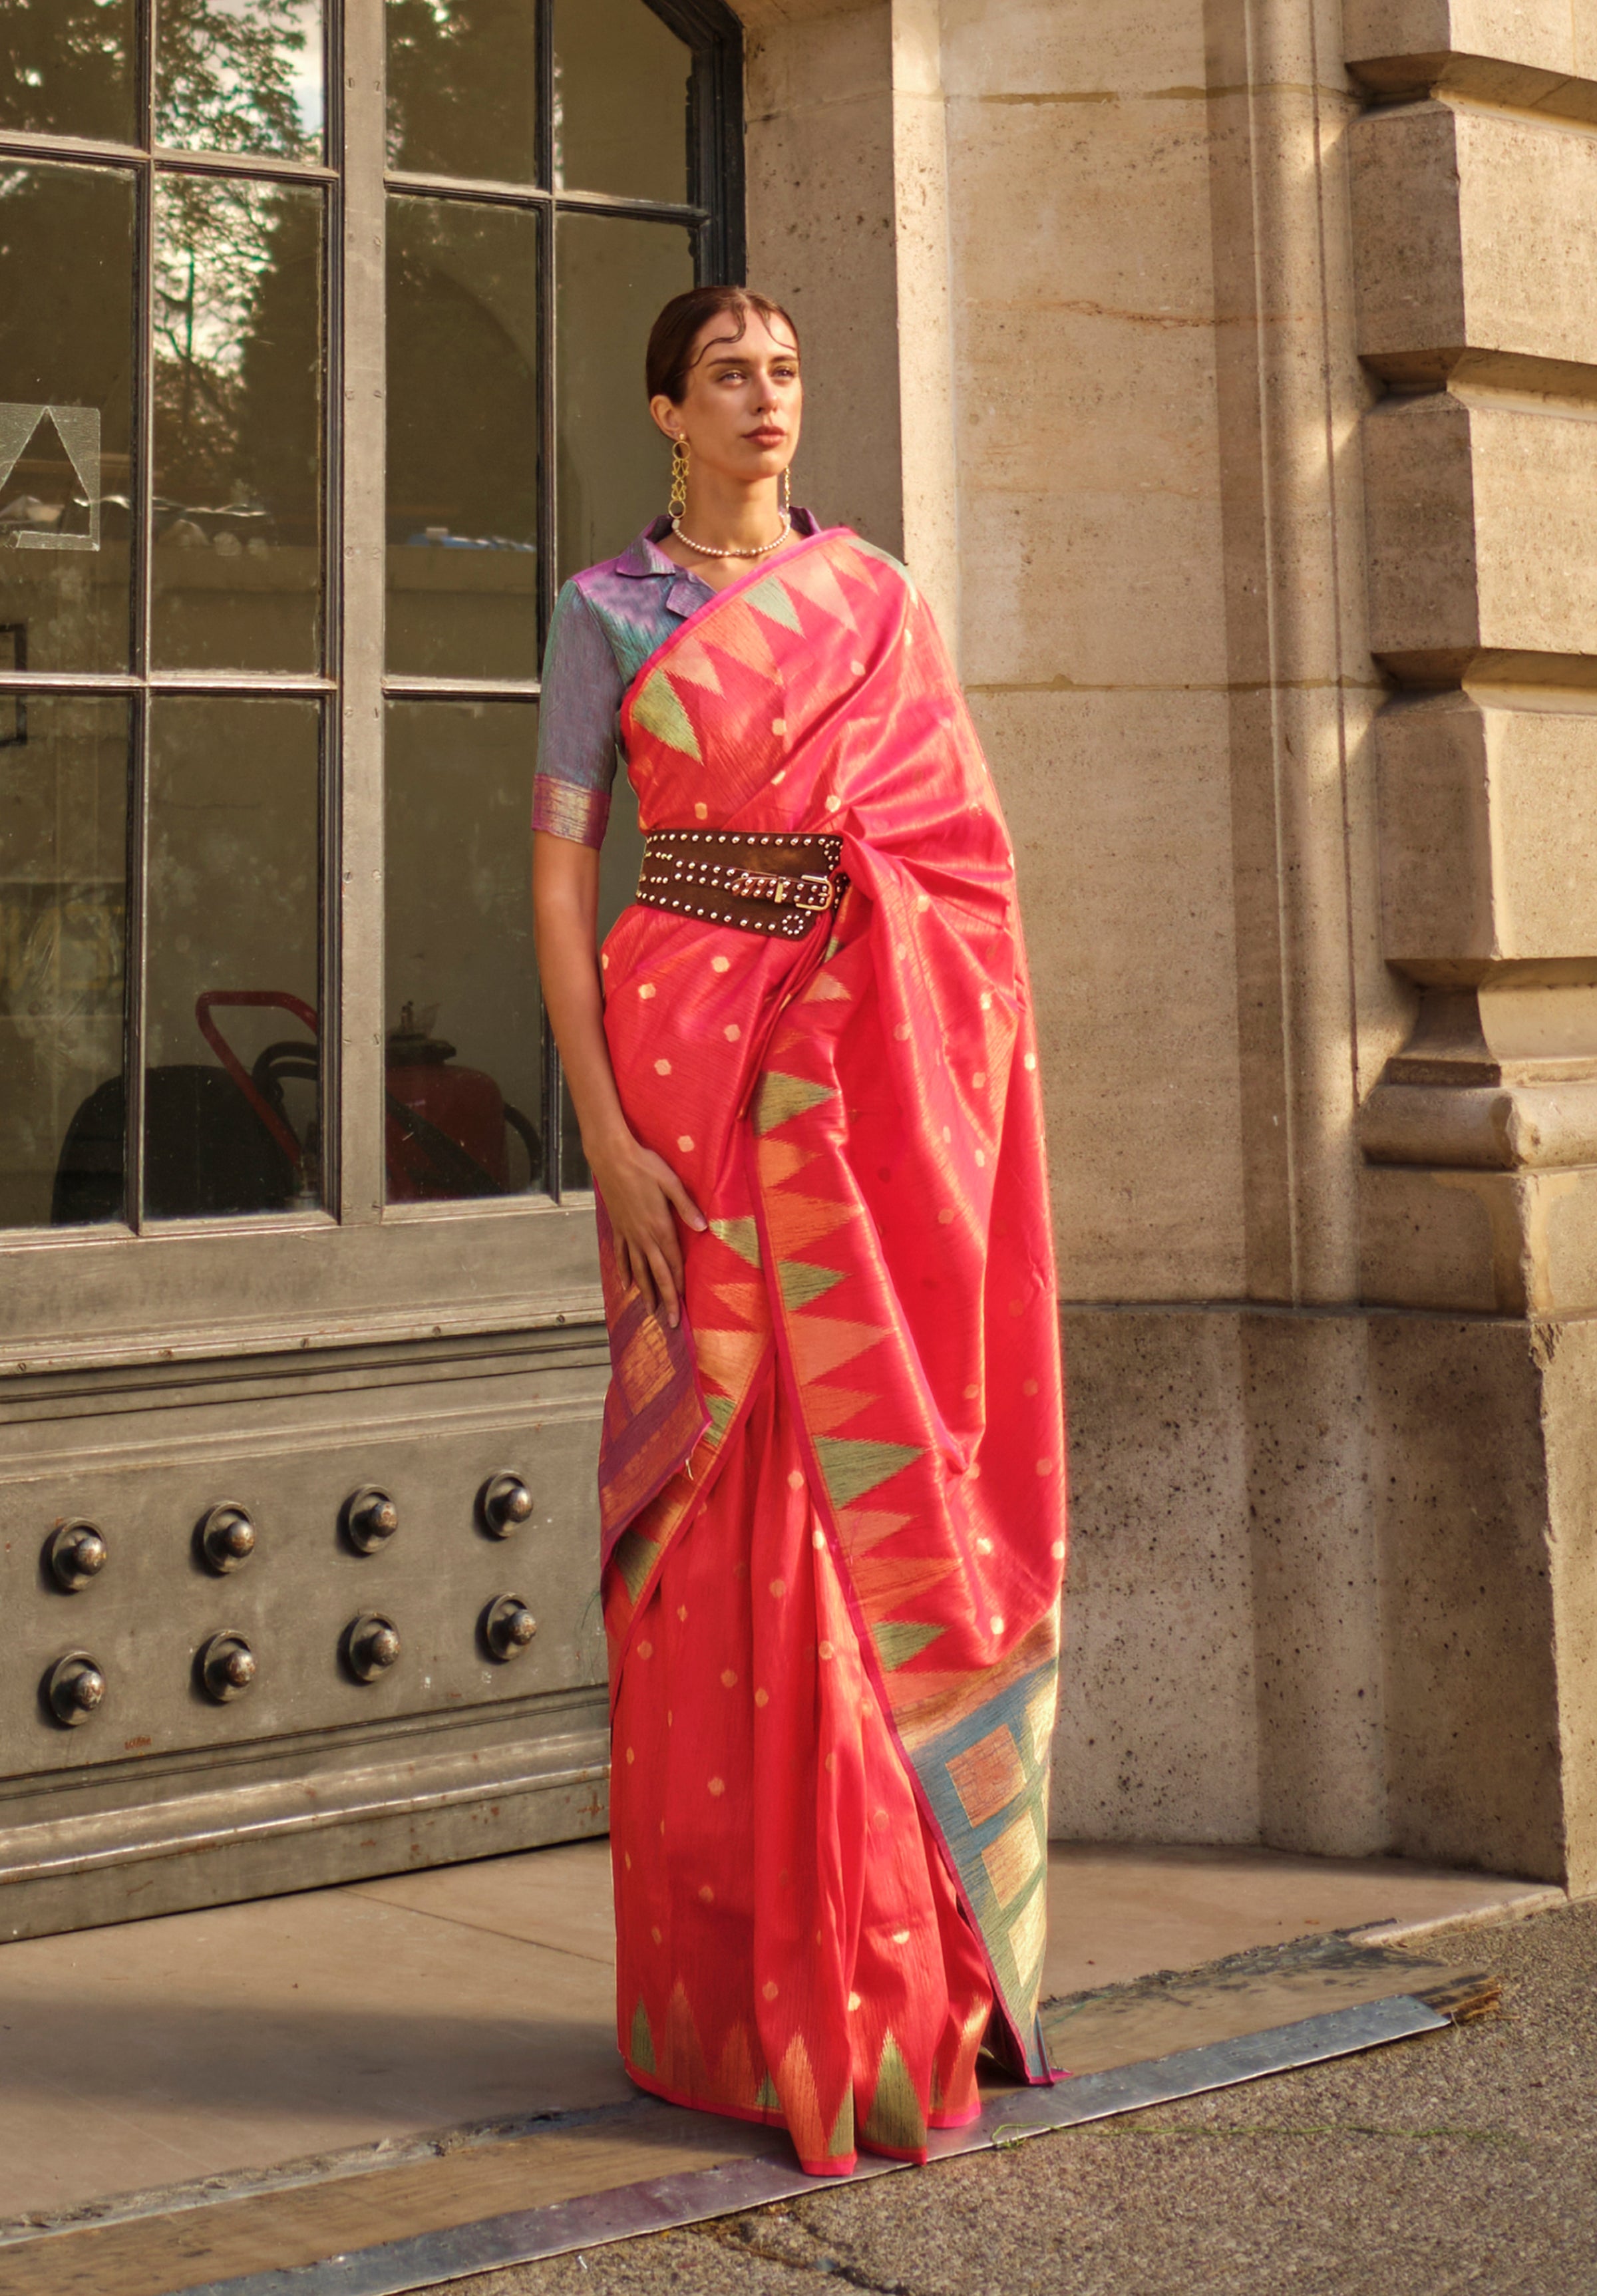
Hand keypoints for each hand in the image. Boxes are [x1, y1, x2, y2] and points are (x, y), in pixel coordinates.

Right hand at [588, 1131, 706, 1328]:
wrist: (611, 1157)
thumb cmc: (644, 1165)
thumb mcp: (670, 1182)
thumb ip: (686, 1207)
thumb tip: (703, 1228)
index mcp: (660, 1226)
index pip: (673, 1262)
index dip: (679, 1285)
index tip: (684, 1304)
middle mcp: (643, 1235)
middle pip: (657, 1273)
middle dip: (665, 1299)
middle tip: (672, 1322)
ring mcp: (628, 1233)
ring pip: (638, 1269)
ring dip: (646, 1291)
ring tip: (650, 1311)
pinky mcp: (618, 1227)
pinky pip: (620, 1255)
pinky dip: (623, 1271)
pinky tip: (626, 1285)